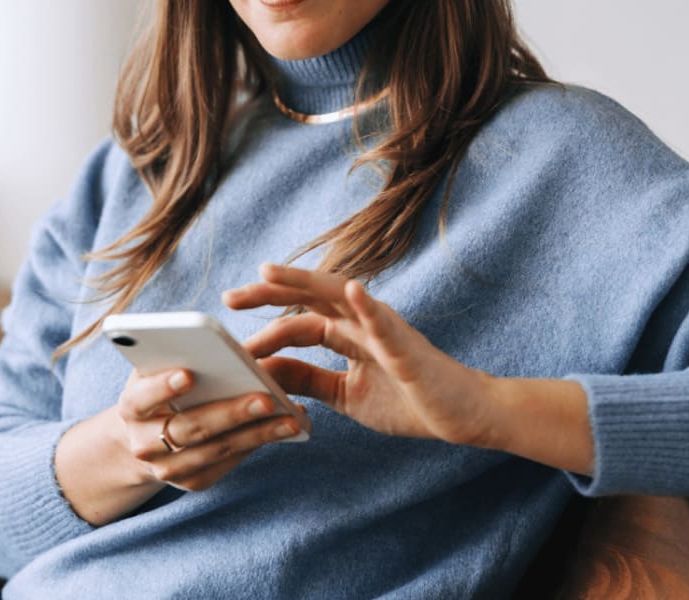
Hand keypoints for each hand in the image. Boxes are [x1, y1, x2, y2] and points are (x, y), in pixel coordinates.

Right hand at [55, 365, 303, 524]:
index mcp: (132, 406)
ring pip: (216, 450)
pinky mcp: (193, 481)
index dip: (162, 387)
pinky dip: (256, 445)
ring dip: (257, 434)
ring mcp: (168, 468)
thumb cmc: (161, 384)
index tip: (188, 374)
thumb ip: (178, 355)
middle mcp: (144, 443)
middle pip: (190, 428)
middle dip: (231, 413)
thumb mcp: (159, 366)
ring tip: (290, 417)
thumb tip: (225, 346)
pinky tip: (283, 429)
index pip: (142, 398)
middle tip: (266, 398)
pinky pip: (227, 464)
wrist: (147, 433)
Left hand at [223, 263, 495, 445]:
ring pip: (339, 296)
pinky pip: (385, 323)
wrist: (460, 416)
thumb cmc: (408, 399)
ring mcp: (384, 328)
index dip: (264, 324)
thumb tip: (265, 372)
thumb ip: (309, 379)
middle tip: (229, 297)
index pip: (297, 319)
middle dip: (269, 293)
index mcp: (346, 332)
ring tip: (270, 272)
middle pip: (309, 297)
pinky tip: (352, 290)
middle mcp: (361, 320)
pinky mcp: (406, 347)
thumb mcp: (346, 394)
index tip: (227, 329)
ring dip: (304, 282)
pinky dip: (367, 305)